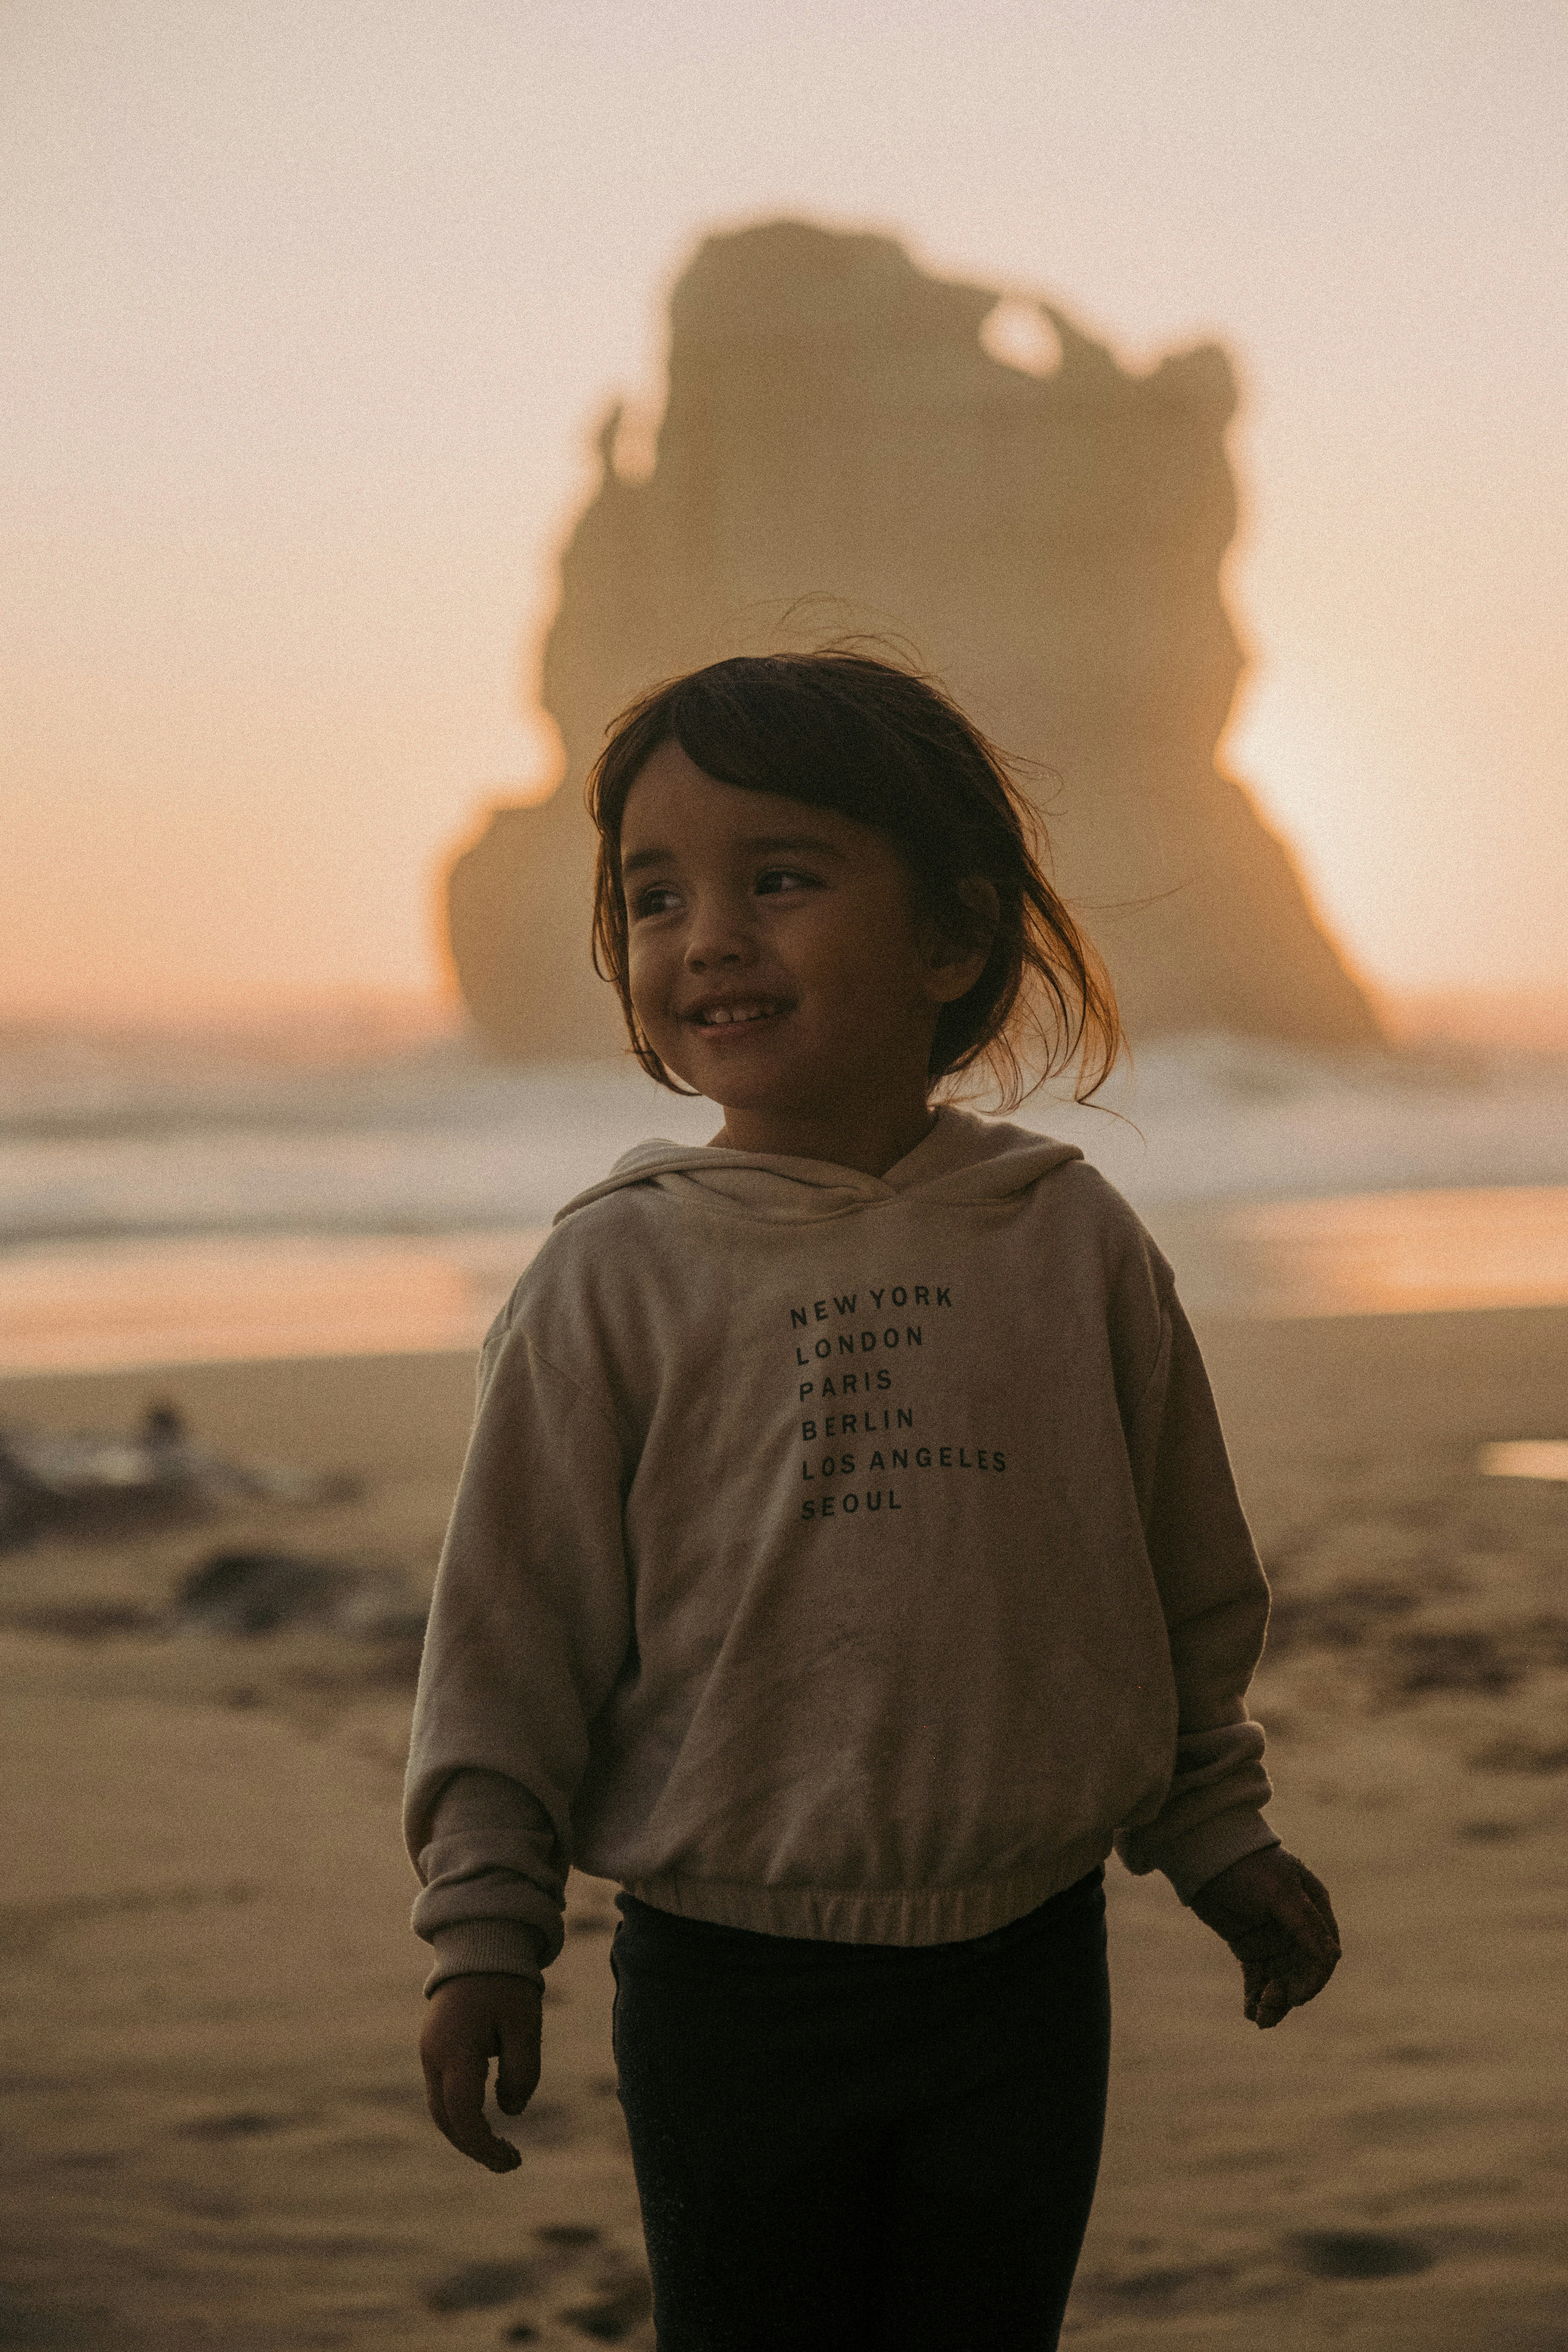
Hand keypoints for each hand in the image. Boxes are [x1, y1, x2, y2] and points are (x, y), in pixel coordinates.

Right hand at [420, 1972, 542, 2170]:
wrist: (480, 1945)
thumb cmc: (507, 1985)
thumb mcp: (525, 2026)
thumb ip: (523, 2072)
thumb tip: (511, 2111)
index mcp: (456, 2051)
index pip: (464, 2116)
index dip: (485, 2146)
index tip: (514, 2160)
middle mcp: (434, 2056)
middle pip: (447, 2120)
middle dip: (475, 2147)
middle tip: (511, 2161)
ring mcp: (430, 2052)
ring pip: (440, 2110)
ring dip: (466, 2134)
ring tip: (501, 2148)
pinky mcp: (434, 2049)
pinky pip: (442, 2093)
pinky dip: (461, 2114)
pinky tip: (487, 2120)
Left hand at [1188, 1847, 1340, 2028]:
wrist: (1205, 1855)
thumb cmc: (1247, 1866)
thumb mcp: (1279, 1892)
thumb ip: (1306, 1924)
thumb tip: (1333, 1957)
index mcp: (1314, 1909)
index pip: (1323, 1954)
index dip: (1313, 1980)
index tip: (1294, 1997)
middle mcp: (1297, 1928)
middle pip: (1302, 1973)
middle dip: (1289, 1993)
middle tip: (1269, 2005)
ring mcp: (1273, 1939)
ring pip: (1281, 1980)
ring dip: (1273, 2002)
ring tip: (1260, 2019)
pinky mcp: (1249, 1947)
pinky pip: (1259, 1979)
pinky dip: (1256, 1996)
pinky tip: (1250, 2013)